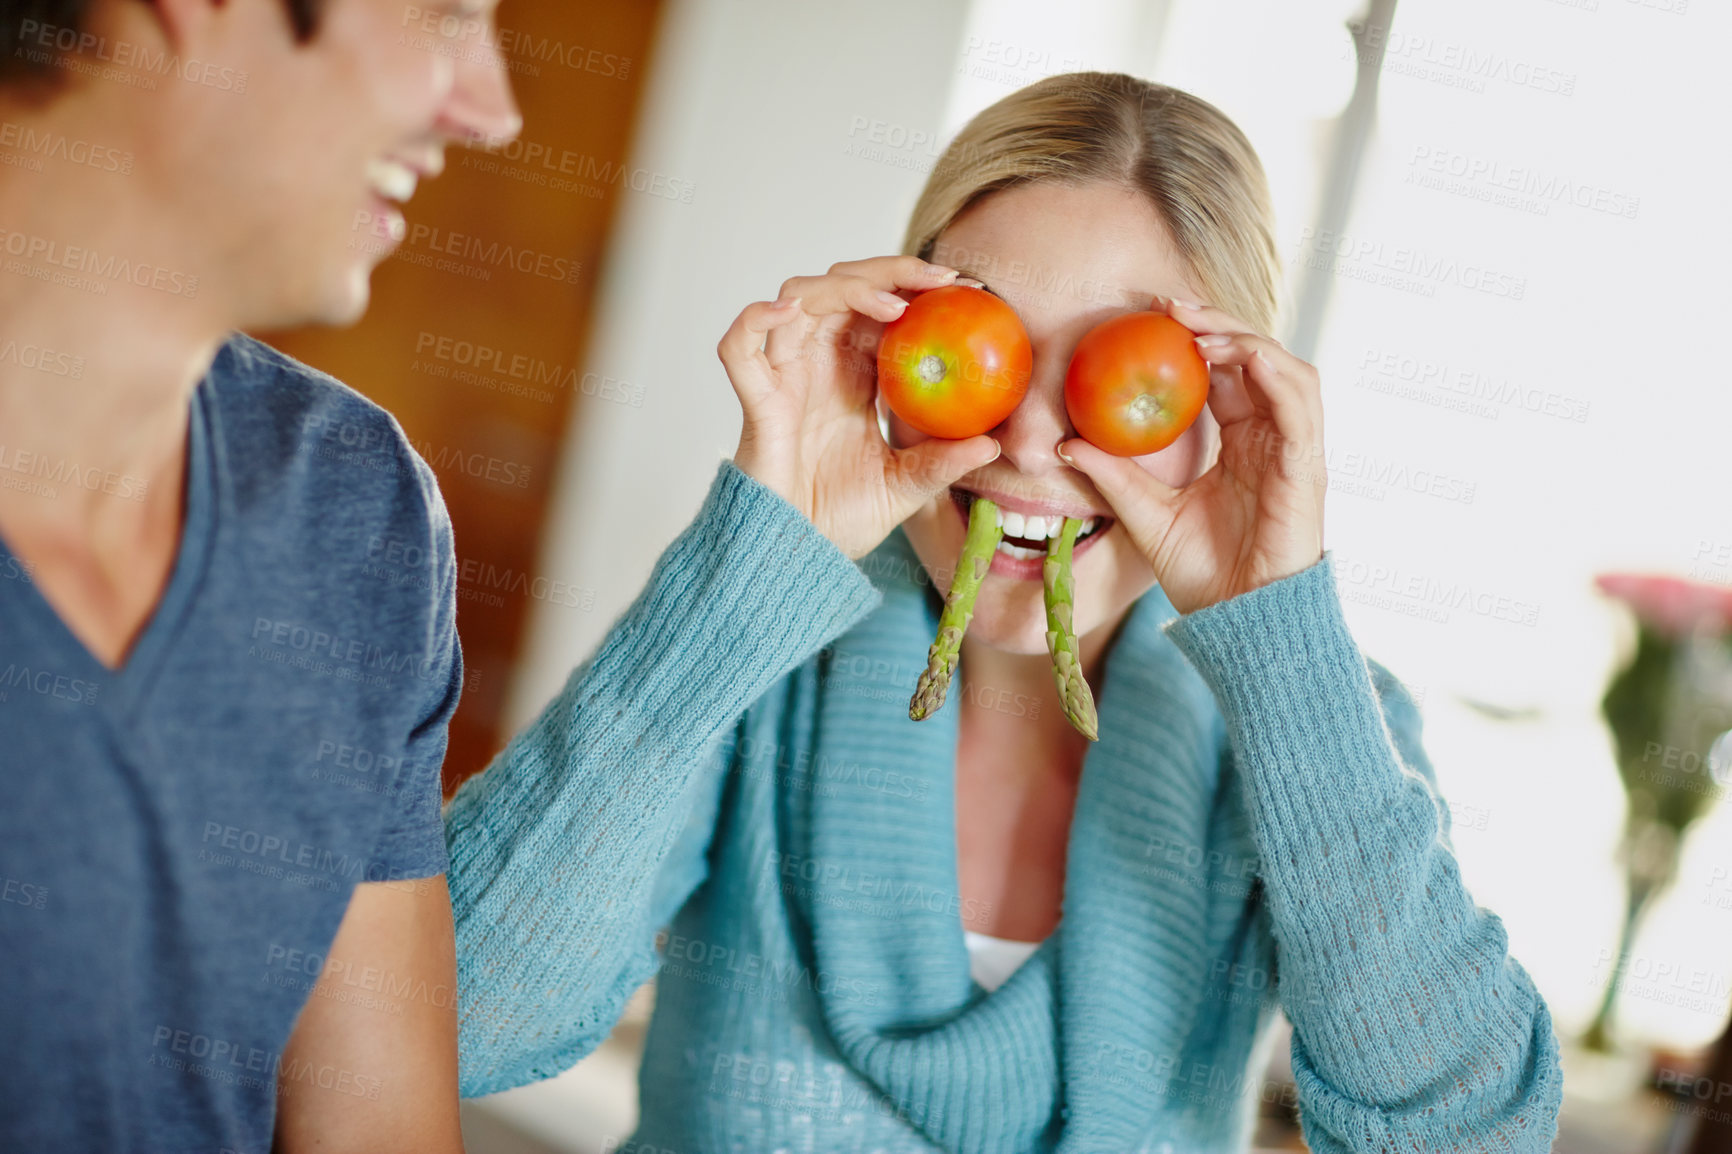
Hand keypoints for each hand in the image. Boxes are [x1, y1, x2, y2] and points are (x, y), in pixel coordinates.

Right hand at [719, 255, 1002, 559]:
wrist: (798, 556)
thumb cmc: (842, 520)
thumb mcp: (906, 487)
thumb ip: (942, 463)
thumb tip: (992, 445)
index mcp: (855, 375)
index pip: (882, 308)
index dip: (917, 287)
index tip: (968, 291)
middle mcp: (818, 364)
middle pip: (843, 285)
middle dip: (891, 271)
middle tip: (940, 281)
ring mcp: (784, 377)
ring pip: (798, 297)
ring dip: (845, 286)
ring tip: (893, 305)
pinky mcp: (757, 401)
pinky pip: (739, 346)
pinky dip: (756, 318)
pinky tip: (791, 312)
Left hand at [1056, 298, 1325, 615]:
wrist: (1239, 620)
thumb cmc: (1202, 574)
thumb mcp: (1145, 514)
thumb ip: (1112, 474)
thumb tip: (1063, 442)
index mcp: (1243, 442)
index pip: (1226, 373)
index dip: (1196, 338)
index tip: (1150, 315)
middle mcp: (1273, 437)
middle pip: (1255, 357)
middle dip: (1215, 322)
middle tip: (1167, 304)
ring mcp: (1295, 449)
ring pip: (1283, 367)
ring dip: (1242, 337)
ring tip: (1195, 326)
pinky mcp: (1308, 464)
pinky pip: (1298, 402)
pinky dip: (1270, 370)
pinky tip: (1235, 354)